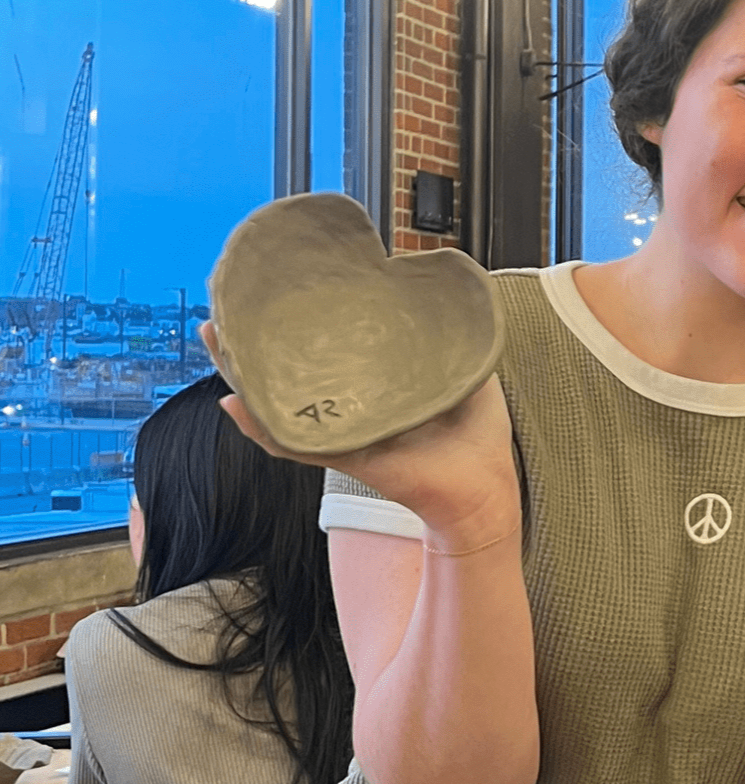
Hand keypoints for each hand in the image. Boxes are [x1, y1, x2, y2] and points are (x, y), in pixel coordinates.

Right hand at [208, 320, 516, 546]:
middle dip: (254, 346)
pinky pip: (294, 443)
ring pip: (278, 405)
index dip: (299, 329)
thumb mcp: (466, 373)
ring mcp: (343, 434)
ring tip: (218, 340)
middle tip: (227, 311)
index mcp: (373, 389)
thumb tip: (447, 297)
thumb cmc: (476, 440)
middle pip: (288, 377)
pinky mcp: (345, 456)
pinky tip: (237, 404)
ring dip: (244, 375)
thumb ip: (456, 339)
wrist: (487, 489)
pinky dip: (263, 427)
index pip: (327, 355)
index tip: (278, 295)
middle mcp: (350, 410)